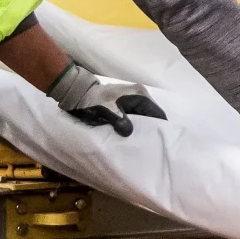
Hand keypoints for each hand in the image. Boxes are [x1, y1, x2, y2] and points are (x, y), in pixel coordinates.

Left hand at [46, 62, 164, 135]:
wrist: (78, 93)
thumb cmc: (93, 102)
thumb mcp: (107, 112)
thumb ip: (119, 122)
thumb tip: (130, 133)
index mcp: (140, 95)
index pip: (158, 113)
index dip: (161, 128)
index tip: (161, 143)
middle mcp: (140, 94)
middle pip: (153, 115)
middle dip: (153, 129)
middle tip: (151, 145)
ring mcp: (133, 97)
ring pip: (144, 116)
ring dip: (144, 128)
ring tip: (143, 143)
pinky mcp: (125, 101)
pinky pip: (136, 115)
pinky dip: (136, 125)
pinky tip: (132, 135)